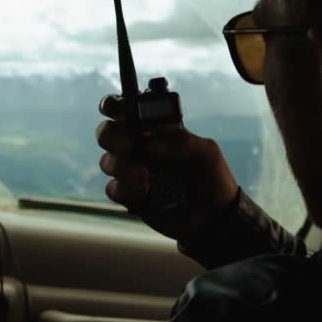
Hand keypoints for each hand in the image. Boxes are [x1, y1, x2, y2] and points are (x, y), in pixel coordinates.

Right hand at [96, 94, 239, 242]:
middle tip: (129, 146)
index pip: (125, 108)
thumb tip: (147, 143)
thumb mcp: (205, 152)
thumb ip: (180, 141)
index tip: (118, 109)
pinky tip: (145, 192)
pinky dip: (125, 189)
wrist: (214, 217)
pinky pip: (113, 189)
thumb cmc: (212, 177)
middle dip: (112, 137)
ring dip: (122, 167)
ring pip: (107, 161)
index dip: (114, 104)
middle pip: (106, 132)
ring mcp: (131, 171)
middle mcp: (138, 146)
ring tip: (145, 176)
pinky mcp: (130, 195)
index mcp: (155, 128)